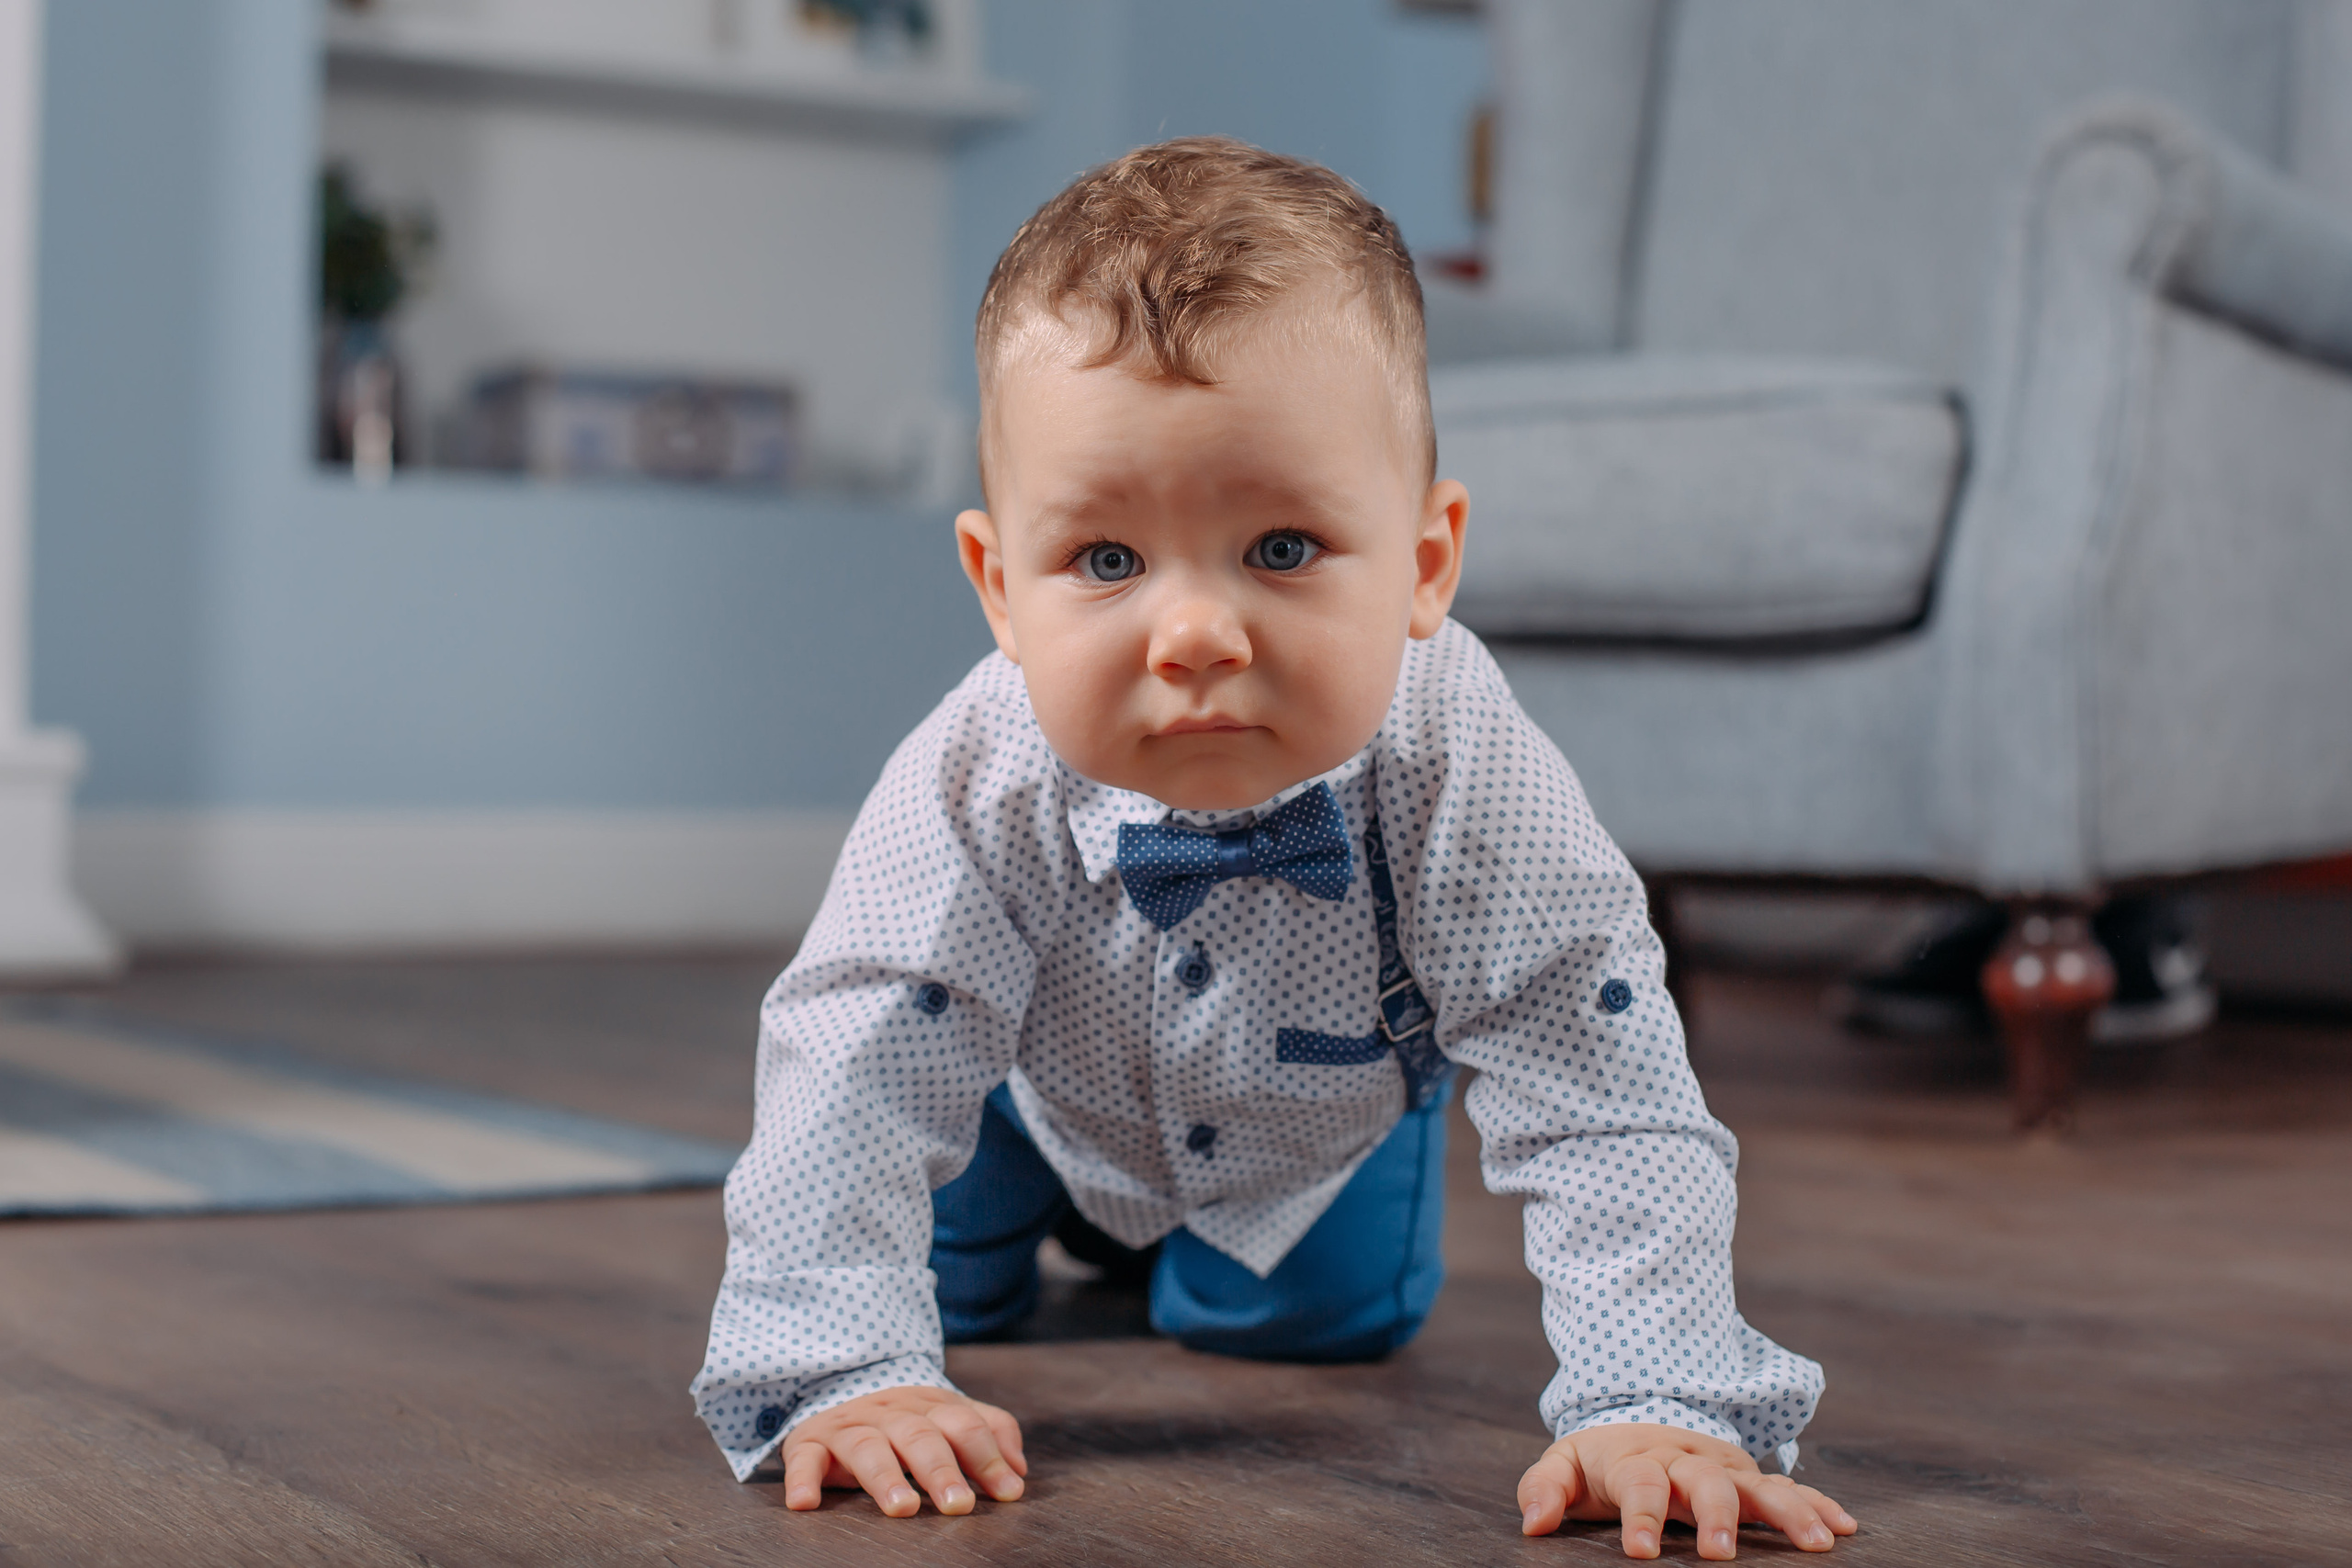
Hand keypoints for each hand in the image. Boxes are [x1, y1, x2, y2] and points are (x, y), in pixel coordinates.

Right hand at [781, 1385, 1027, 1516]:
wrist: (838, 1391)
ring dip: (885, 1477)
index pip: (965, 1425)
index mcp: (930, 1406)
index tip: (1008, 1492)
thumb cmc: (906, 1420)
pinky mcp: (810, 1442)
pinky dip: (802, 1479)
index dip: (988, 1458)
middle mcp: (890, 1412)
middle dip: (941, 1470)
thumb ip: (988, 1433)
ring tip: (902, 1508)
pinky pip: (804, 1458)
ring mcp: (849, 1426)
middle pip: (919, 1436)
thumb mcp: (948, 1417)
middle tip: (959, 1504)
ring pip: (867, 1447)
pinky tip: (805, 1503)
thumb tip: (1020, 1470)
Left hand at [1517, 1423, 1856, 1558]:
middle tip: (1719, 1554)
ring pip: (1759, 1484)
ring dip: (1788, 1511)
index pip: (1640, 1483)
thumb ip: (1544, 1489)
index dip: (1640, 1516)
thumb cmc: (1600, 1460)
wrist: (1638, 1420)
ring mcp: (1724, 1466)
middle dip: (1716, 1516)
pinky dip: (1818, 1503)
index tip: (1640, 1551)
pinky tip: (1845, 1526)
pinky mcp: (1750, 1477)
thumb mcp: (1564, 1465)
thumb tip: (1532, 1523)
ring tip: (1816, 1543)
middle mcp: (1687, 1459)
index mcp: (1639, 1458)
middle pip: (1705, 1482)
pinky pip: (1790, 1488)